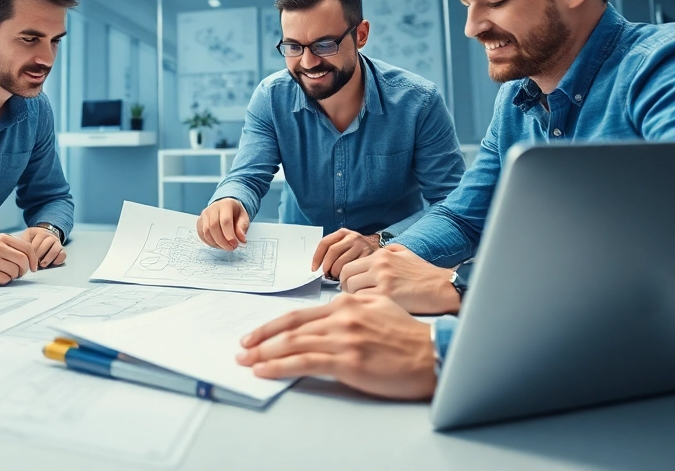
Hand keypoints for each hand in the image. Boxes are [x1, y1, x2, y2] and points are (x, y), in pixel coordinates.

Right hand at [0, 233, 36, 284]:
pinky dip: (4, 281)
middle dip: (24, 270)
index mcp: (2, 239)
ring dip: (13, 276)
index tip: (33, 268)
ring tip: (5, 274)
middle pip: (23, 260)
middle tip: (19, 273)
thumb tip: (34, 260)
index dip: (34, 259)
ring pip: (15, 271)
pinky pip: (5, 279)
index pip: (27, 248)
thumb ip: (14, 249)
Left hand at [20, 225, 66, 267]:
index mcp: (37, 232)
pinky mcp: (62, 248)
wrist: (46, 232)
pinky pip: (63, 254)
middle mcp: (48, 235)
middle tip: (33, 266)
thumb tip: (18, 254)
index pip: (33, 244)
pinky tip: (52, 263)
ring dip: (48, 259)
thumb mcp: (26, 237)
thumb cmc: (34, 239)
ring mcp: (56, 241)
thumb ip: (22, 243)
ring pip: (54, 250)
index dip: (29, 255)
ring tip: (42, 265)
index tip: (26, 262)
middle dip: (37, 257)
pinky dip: (58, 260)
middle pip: (43, 247)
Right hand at [196, 198, 249, 250]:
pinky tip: (218, 245)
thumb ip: (242, 228)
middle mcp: (212, 208)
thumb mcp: (244, 218)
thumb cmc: (235, 213)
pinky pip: (202, 235)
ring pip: (206, 232)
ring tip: (225, 247)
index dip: (229, 235)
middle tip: (230, 248)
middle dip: (222, 241)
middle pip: (213, 227)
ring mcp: (204, 215)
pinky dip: (209, 243)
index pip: (225, 221)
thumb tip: (241, 239)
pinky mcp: (200, 221)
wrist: (226, 207)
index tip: (234, 244)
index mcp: (226, 205)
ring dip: (216, 243)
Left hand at [236, 293, 436, 400]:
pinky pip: (304, 363)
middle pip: (290, 329)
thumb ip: (351, 307)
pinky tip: (265, 371)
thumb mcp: (378, 307)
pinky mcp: (348, 362)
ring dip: (264, 354)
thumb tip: (327, 316)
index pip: (298, 314)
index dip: (272, 325)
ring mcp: (344, 339)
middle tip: (242, 349)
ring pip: (293, 345)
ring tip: (247, 362)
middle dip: (261, 340)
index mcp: (346, 303)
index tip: (256, 334)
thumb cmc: (408, 335)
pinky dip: (279, 367)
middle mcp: (341, 318)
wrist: (432, 354)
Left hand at [311, 229, 378, 279]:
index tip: (314, 268)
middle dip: (327, 265)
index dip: (317, 257)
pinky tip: (347, 277)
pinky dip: (348, 274)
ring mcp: (361, 245)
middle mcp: (352, 237)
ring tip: (337, 276)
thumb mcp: (344, 244)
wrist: (376, 248)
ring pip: (343, 261)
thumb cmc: (355, 249)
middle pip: (333, 251)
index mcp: (342, 233)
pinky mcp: (369, 255)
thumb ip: (332, 251)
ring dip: (337, 272)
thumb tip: (317, 266)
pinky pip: (354, 268)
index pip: (325, 242)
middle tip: (326, 273)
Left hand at [339, 244, 459, 314]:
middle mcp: (379, 265)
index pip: (348, 266)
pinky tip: (371, 311)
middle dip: (345, 289)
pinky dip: (363, 307)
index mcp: (381, 255)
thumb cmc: (425, 274)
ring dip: (353, 299)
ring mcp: (383, 280)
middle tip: (351, 298)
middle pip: (346, 277)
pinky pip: (364, 301)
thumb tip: (372, 254)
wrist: (444, 288)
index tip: (349, 287)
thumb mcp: (405, 253)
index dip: (346, 279)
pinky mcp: (388, 296)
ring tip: (362, 305)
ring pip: (351, 291)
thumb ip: (387, 251)